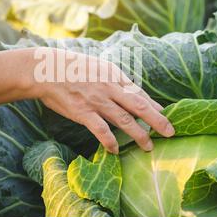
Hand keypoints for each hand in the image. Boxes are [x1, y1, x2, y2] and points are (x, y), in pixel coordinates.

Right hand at [29, 48, 174, 153]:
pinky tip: (115, 150)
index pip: (139, 92)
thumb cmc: (70, 67)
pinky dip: (110, 141)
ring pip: (124, 119)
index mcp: (113, 75)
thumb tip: (128, 89)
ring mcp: (96, 100)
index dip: (154, 106)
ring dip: (139, 134)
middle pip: (139, 105)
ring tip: (149, 146)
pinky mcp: (82, 112)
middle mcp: (109, 87)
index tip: (166, 115)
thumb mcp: (96, 66)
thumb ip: (112, 78)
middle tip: (170, 132)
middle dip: (157, 120)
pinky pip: (101, 130)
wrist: (45, 70)